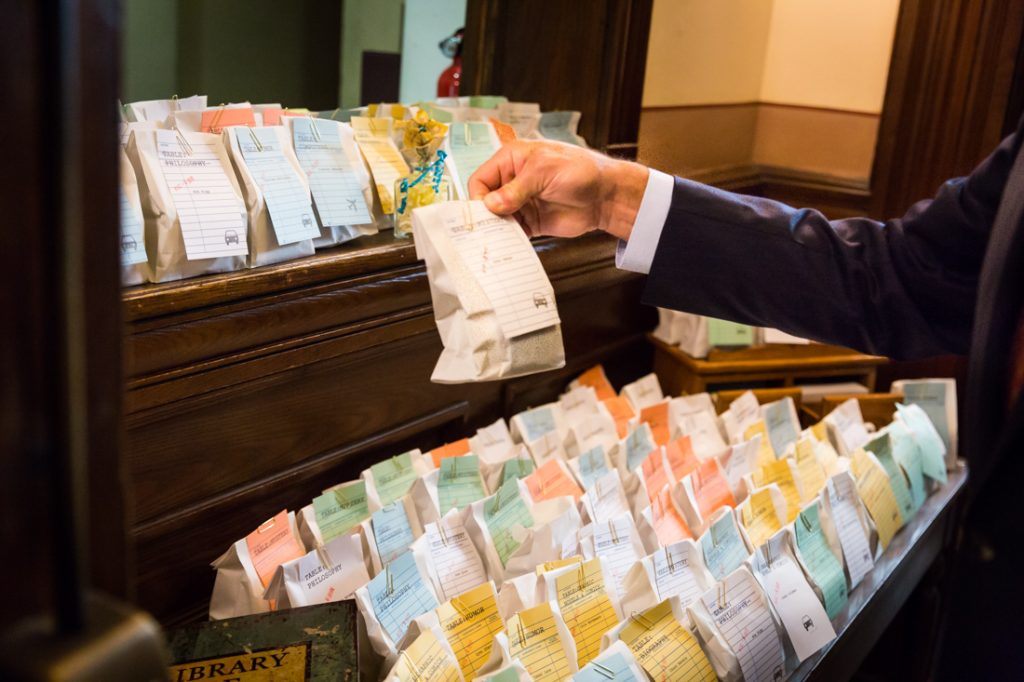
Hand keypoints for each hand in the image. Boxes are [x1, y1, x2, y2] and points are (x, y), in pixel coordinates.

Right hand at [468, 140, 647, 240]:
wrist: (606, 195)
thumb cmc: (580, 170)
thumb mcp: (544, 172)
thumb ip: (516, 189)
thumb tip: (491, 204)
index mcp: (511, 160)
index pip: (481, 179)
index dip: (478, 196)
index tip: (482, 213)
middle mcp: (512, 181)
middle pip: (485, 201)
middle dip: (483, 216)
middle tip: (485, 231)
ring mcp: (521, 203)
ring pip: (496, 219)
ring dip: (496, 231)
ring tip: (496, 241)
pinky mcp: (531, 222)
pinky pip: (513, 232)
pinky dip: (509, 240)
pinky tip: (509, 246)